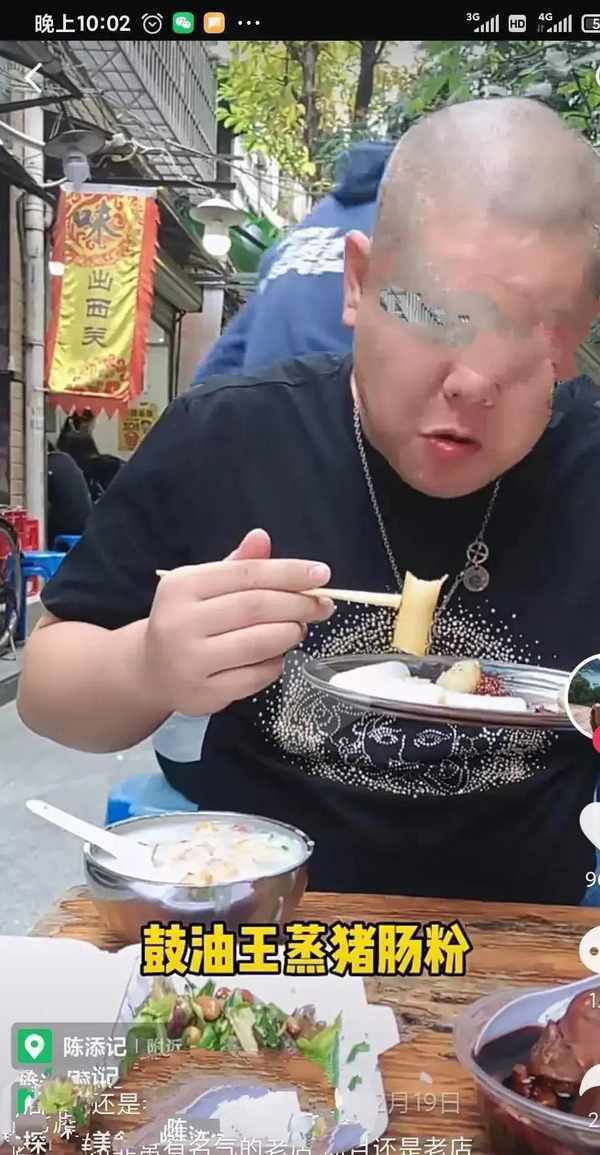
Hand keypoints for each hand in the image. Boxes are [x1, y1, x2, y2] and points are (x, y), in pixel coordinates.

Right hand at [143, 529, 334, 715]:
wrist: (152, 669)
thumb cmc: (187, 620)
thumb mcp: (205, 585)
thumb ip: (238, 564)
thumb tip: (262, 537)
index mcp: (181, 586)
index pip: (247, 574)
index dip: (289, 572)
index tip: (321, 574)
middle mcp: (180, 623)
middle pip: (257, 607)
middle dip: (298, 604)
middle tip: (322, 605)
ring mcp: (190, 662)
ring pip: (260, 643)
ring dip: (290, 634)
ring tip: (298, 628)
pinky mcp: (203, 694)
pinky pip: (256, 676)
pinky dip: (276, 663)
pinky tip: (275, 655)